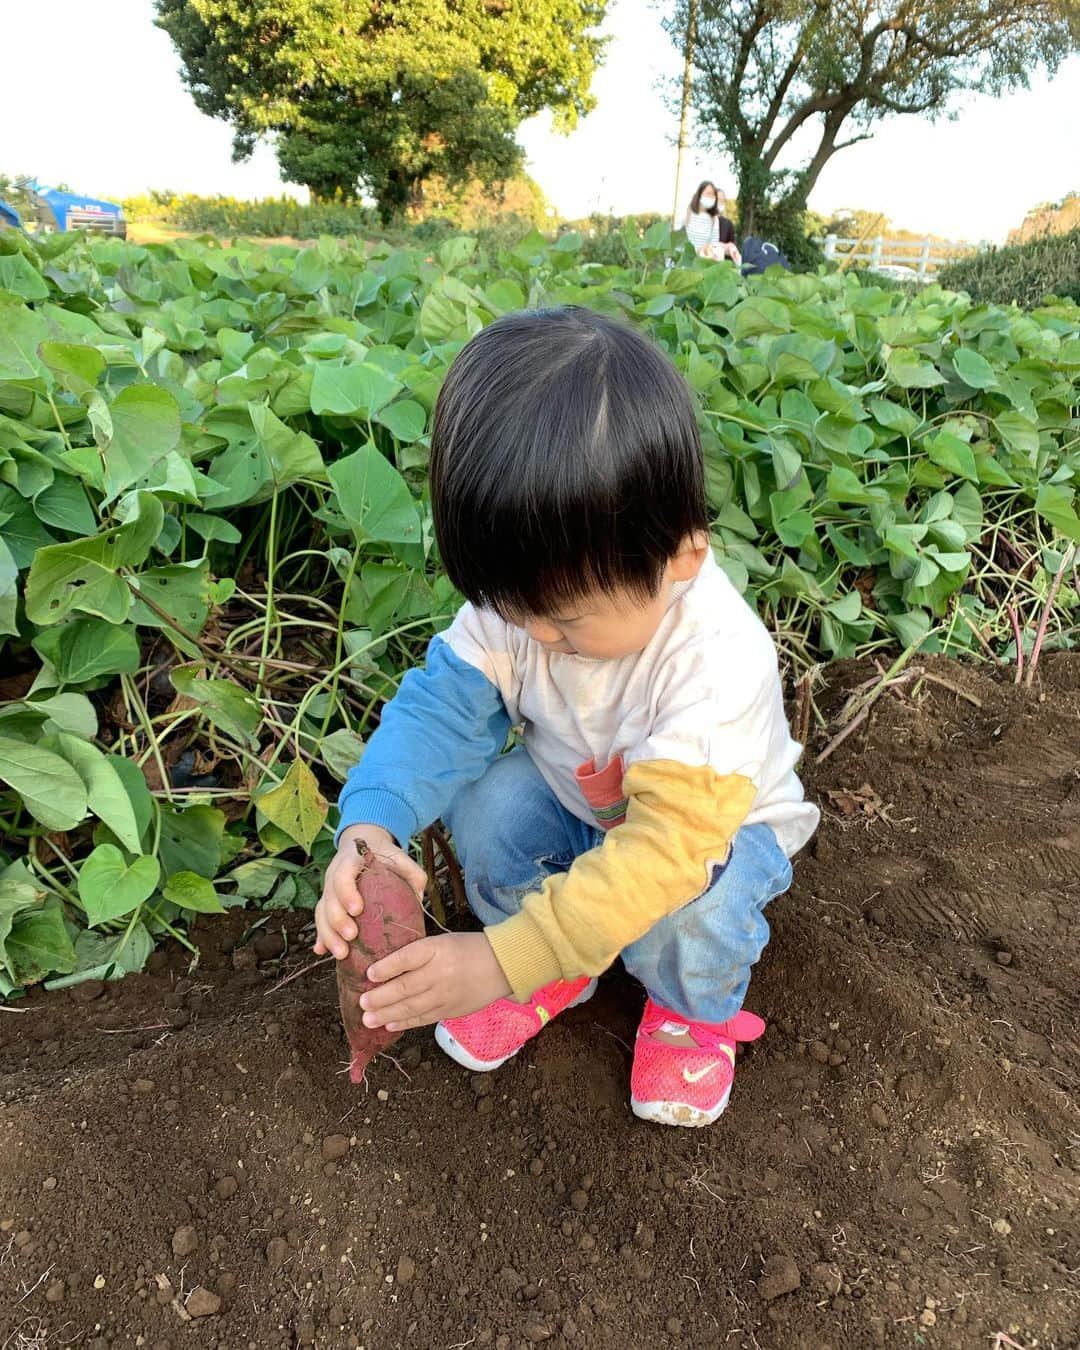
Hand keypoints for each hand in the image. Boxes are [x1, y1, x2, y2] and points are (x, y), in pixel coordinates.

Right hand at [314, 823, 427, 959]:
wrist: (364, 844)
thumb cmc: (383, 854)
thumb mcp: (399, 856)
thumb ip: (412, 872)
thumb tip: (419, 896)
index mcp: (350, 861)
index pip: (342, 875)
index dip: (346, 893)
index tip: (357, 910)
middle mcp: (334, 874)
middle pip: (329, 899)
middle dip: (337, 920)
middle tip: (351, 936)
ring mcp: (329, 889)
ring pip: (321, 913)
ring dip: (329, 934)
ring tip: (341, 954)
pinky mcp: (327, 903)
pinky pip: (320, 920)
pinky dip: (322, 937)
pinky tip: (323, 952)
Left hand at [358, 931, 510, 1030]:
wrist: (502, 966)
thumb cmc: (467, 949)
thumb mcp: (442, 942)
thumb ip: (417, 954)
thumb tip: (385, 968)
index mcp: (438, 949)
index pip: (407, 957)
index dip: (386, 967)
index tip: (368, 974)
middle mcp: (441, 973)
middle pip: (405, 986)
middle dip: (380, 997)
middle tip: (361, 1003)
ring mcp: (446, 995)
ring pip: (411, 1006)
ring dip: (387, 1014)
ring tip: (368, 1019)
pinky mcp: (451, 1010)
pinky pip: (424, 1018)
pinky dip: (405, 1022)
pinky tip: (390, 1024)